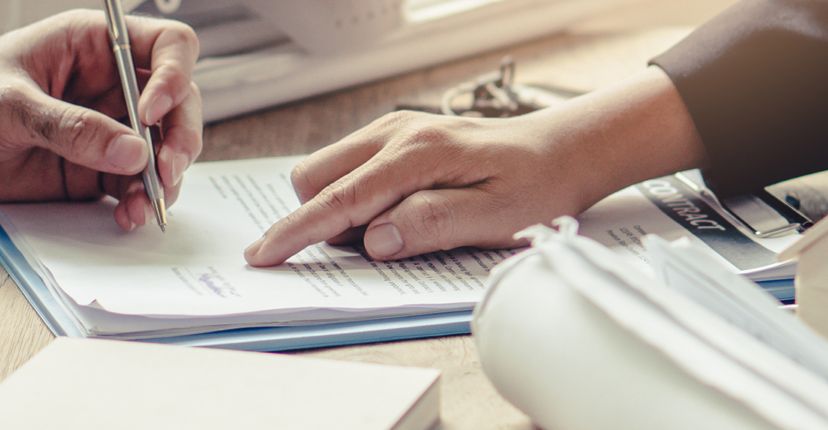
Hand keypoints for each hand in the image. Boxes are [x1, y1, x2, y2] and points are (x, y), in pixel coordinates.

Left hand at [0, 10, 201, 230]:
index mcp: (90, 45)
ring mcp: (103, 129)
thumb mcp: (10, 106)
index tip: (153, 113)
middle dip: (180, 136)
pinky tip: (128, 215)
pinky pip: (132, 184)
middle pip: (177, 102)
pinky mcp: (91, 170)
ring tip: (148, 201)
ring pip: (161, 148)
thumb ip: (72, 128)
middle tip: (167, 168)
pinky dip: (139, 201)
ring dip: (164, 177)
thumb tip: (133, 151)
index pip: (165, 47)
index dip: (174, 76)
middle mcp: (107, 85)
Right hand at [244, 67, 706, 265]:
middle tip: (370, 247)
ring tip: (394, 228)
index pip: (341, 199)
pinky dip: (355, 194)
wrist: (563, 150)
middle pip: (317, 177)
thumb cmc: (535, 185)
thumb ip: (430, 225)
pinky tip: (395, 211)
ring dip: (339, 206)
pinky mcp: (398, 136)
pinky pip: (351, 165)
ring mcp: (395, 130)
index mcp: (418, 153)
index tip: (264, 255)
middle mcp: (398, 133)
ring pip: (329, 169)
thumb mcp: (494, 218)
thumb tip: (374, 239)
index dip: (298, 231)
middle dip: (319, 218)